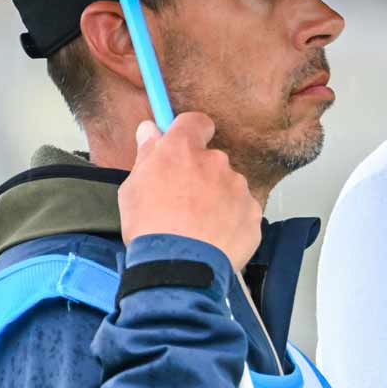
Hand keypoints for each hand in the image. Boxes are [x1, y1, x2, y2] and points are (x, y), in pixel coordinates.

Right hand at [118, 114, 260, 274]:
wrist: (179, 266)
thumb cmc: (150, 227)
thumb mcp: (133, 188)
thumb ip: (147, 154)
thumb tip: (150, 129)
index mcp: (183, 151)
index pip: (195, 121)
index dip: (190, 131)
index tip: (183, 143)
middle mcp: (216, 162)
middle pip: (211, 160)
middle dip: (200, 175)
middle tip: (182, 201)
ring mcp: (239, 188)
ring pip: (228, 186)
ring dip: (216, 199)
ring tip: (197, 225)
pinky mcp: (254, 212)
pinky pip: (241, 210)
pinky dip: (230, 220)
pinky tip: (213, 237)